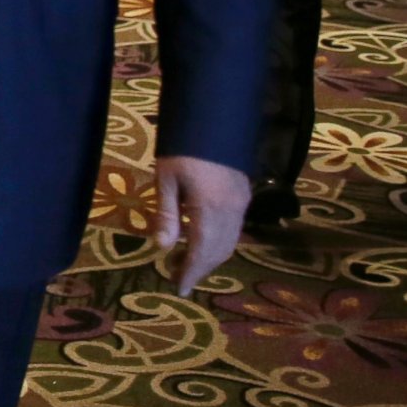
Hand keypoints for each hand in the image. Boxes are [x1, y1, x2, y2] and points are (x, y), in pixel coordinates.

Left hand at [154, 155, 249, 296]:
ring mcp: (242, 203)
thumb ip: (166, 214)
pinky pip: (234, 229)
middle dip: (200, 268)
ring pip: (230, 242)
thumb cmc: (182, 148)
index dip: (191, 272)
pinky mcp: (244, 195)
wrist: (214, 118)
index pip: (201, 251)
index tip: (179, 289)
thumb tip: (161, 248)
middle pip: (219, 251)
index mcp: (210, 208)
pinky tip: (199, 240)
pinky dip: (218, 242)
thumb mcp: (165, 179)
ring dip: (209, 257)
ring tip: (183, 262)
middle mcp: (232, 210)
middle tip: (176, 277)